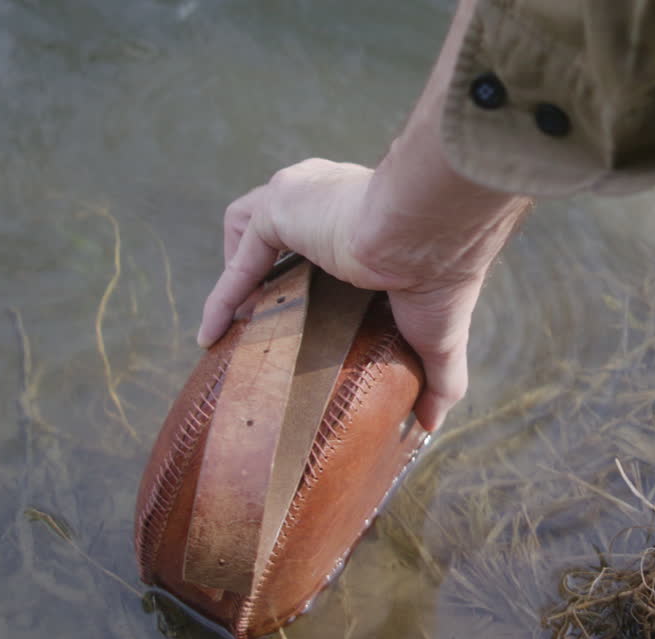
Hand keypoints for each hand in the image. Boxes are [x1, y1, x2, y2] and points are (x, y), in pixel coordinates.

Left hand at [196, 157, 529, 430]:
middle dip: (269, 276)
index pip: (329, 244)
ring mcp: (303, 199)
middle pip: (285, 236)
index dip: (311, 279)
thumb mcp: (441, 336)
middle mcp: (331, 197)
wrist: (429, 236)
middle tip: (264, 326)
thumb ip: (439, 378)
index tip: (303, 322)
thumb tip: (430, 425)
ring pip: (252, 234)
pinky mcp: (280, 207)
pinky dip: (222, 296)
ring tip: (236, 324)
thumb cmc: (444, 276)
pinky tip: (211, 334)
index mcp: (369, 219)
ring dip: (240, 276)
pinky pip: (239, 259)